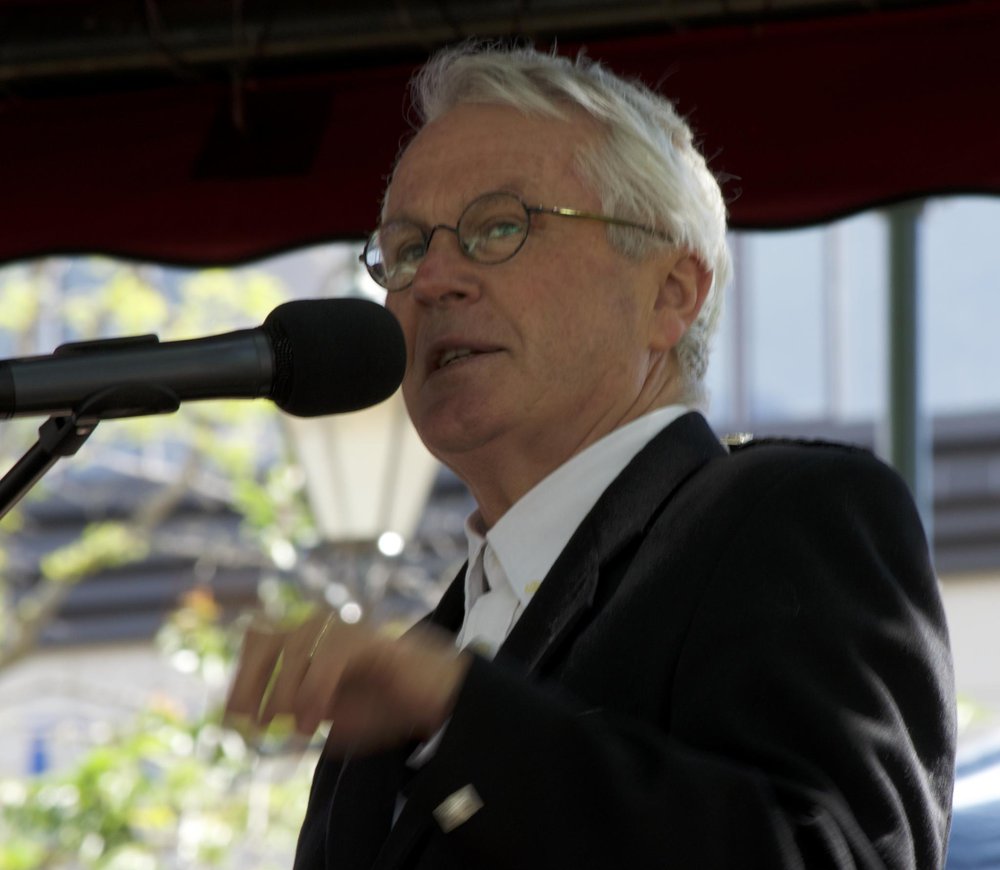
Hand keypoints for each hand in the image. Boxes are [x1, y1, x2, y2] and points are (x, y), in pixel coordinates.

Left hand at [223, 612, 471, 756]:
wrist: (437, 700)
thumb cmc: (387, 704)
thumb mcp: (331, 713)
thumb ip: (296, 708)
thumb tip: (257, 713)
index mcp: (310, 645)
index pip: (259, 641)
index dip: (242, 677)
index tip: (232, 717)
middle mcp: (322, 631)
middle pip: (264, 636)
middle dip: (250, 680)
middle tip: (253, 722)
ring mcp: (345, 631)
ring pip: (294, 643)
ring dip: (284, 690)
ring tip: (290, 727)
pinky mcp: (369, 639)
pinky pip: (330, 654)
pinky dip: (315, 689)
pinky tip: (315, 722)